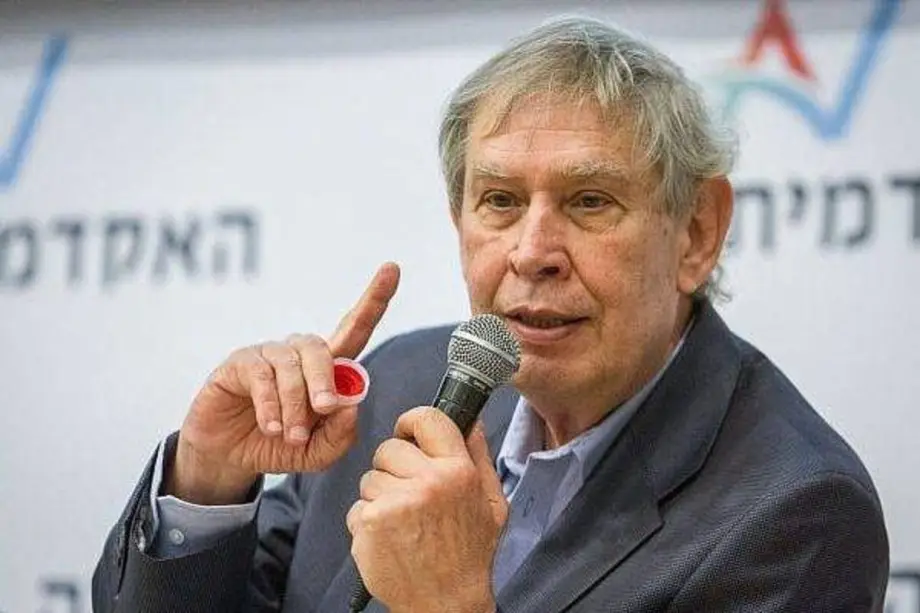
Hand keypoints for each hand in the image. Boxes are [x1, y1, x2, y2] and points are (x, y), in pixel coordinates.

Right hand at [165, 262, 399, 504]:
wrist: (230, 457)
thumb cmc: (279, 445)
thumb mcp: (317, 452)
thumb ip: (339, 436)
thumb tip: (350, 405)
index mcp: (326, 368)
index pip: (354, 329)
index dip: (374, 299)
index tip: (392, 269)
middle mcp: (299, 354)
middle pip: (322, 349)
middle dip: (325, 382)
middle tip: (323, 411)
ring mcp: (268, 355)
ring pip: (292, 367)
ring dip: (295, 405)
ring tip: (291, 435)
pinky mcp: (240, 363)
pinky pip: (261, 375)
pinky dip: (270, 405)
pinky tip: (271, 427)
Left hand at [346, 407, 507, 612]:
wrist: (446, 603)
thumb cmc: (469, 554)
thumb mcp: (492, 502)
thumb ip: (478, 457)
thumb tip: (470, 420)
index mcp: (459, 471)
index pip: (427, 418)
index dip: (411, 423)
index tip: (407, 434)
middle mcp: (428, 482)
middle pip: (389, 448)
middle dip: (394, 467)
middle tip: (409, 494)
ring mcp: (396, 502)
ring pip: (370, 477)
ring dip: (380, 496)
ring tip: (402, 522)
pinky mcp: (370, 522)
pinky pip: (357, 506)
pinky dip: (367, 522)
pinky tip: (389, 538)